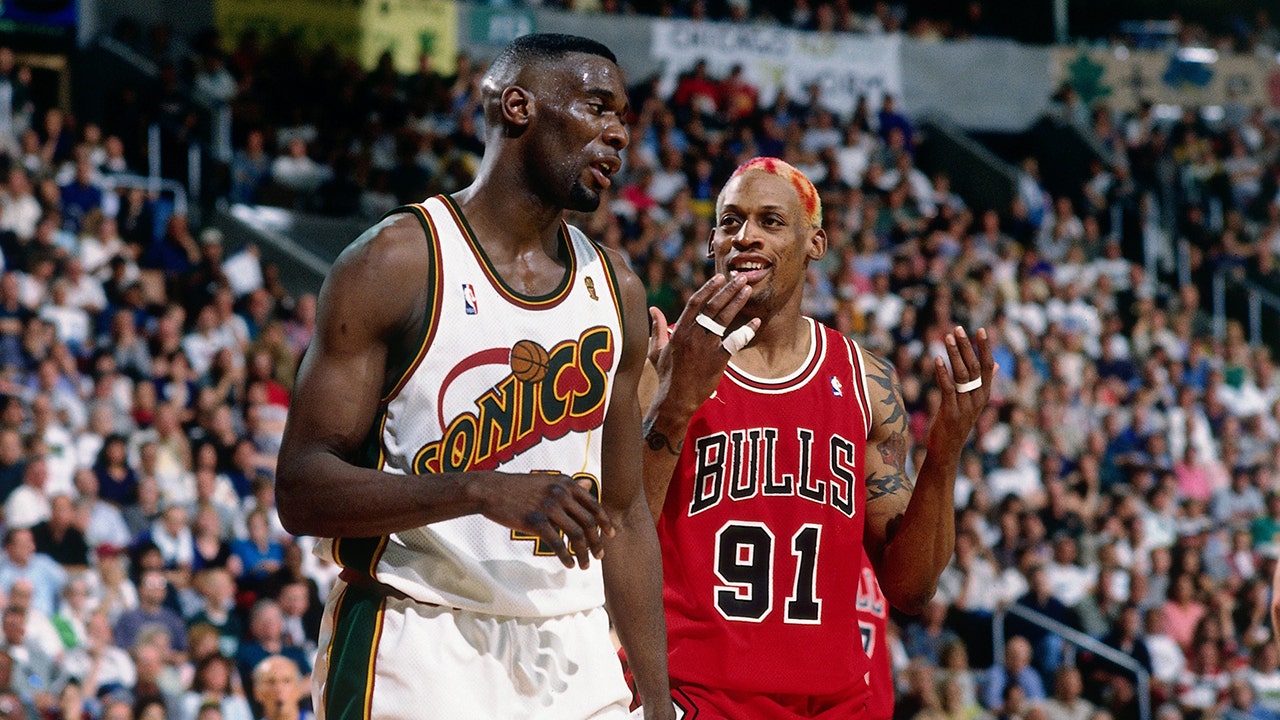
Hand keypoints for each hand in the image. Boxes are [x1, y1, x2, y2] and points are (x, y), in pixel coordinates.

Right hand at [473, 473, 612, 569]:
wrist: (491, 490)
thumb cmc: (518, 487)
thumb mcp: (547, 479)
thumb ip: (569, 485)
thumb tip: (589, 485)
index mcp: (566, 483)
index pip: (594, 505)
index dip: (605, 522)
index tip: (610, 535)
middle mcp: (561, 493)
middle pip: (588, 522)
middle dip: (597, 541)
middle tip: (599, 556)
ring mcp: (548, 507)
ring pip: (576, 534)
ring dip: (583, 553)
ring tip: (584, 565)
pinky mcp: (535, 522)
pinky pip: (557, 543)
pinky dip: (566, 556)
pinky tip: (568, 564)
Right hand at [652, 274, 759, 413]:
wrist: (675, 399)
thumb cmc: (666, 375)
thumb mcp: (656, 350)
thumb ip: (657, 328)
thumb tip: (653, 309)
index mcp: (679, 330)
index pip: (695, 303)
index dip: (708, 288)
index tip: (720, 278)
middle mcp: (692, 335)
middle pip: (712, 306)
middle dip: (728, 290)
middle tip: (740, 278)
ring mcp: (706, 347)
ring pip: (723, 319)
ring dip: (737, 302)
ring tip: (747, 289)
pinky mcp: (718, 360)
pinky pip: (735, 341)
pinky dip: (747, 330)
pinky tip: (756, 321)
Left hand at [928, 326, 995, 455]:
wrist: (947, 450)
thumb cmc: (958, 423)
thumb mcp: (973, 403)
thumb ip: (984, 383)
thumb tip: (996, 365)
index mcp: (983, 394)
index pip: (988, 366)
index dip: (985, 348)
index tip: (981, 330)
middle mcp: (977, 399)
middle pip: (974, 367)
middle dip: (966, 346)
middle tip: (958, 328)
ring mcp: (964, 405)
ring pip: (961, 375)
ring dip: (954, 354)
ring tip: (946, 338)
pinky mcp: (950, 412)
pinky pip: (947, 388)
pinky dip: (942, 372)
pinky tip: (937, 359)